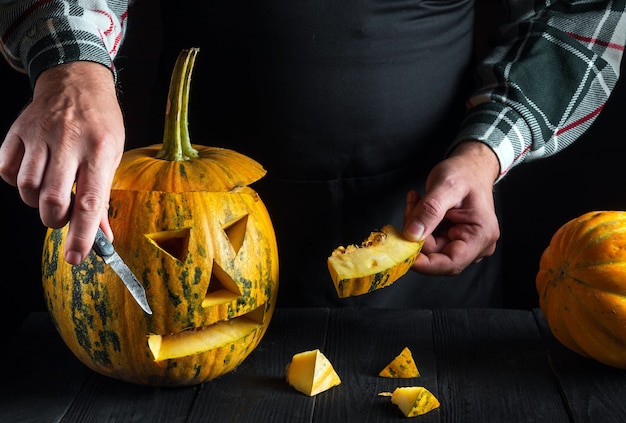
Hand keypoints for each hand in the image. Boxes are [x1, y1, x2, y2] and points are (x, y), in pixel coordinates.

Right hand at [0, 62, 124, 264]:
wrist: (76, 81)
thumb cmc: (101, 123)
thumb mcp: (113, 155)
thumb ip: (103, 196)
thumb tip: (101, 235)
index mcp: (101, 150)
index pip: (90, 202)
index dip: (83, 235)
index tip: (77, 258)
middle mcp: (69, 142)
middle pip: (52, 199)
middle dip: (55, 220)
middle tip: (62, 216)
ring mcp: (39, 135)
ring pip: (27, 188)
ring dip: (37, 202)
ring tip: (50, 191)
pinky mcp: (17, 132)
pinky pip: (7, 171)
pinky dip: (17, 182)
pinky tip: (33, 173)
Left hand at [403, 141, 500, 274]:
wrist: (470, 165)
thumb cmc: (465, 172)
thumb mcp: (446, 186)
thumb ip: (430, 210)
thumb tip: (412, 235)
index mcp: (481, 236)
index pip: (451, 263)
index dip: (425, 264)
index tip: (403, 252)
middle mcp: (475, 245)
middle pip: (436, 254)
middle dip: (416, 234)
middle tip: (412, 206)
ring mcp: (463, 243)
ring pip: (428, 247)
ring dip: (415, 226)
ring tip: (417, 200)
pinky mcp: (451, 238)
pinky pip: (427, 238)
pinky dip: (418, 223)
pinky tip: (418, 204)